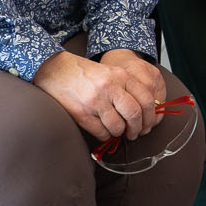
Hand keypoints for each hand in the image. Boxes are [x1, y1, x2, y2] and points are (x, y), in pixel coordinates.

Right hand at [33, 49, 164, 140]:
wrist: (55, 70)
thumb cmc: (84, 73)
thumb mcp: (110, 72)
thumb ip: (126, 87)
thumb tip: (143, 111)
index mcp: (120, 75)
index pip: (145, 99)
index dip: (150, 116)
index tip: (148, 124)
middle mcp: (110, 87)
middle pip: (134, 115)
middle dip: (137, 129)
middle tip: (134, 133)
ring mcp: (95, 101)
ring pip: (118, 127)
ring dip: (119, 133)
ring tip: (116, 131)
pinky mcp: (81, 113)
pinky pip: (101, 132)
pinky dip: (105, 136)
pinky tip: (103, 131)